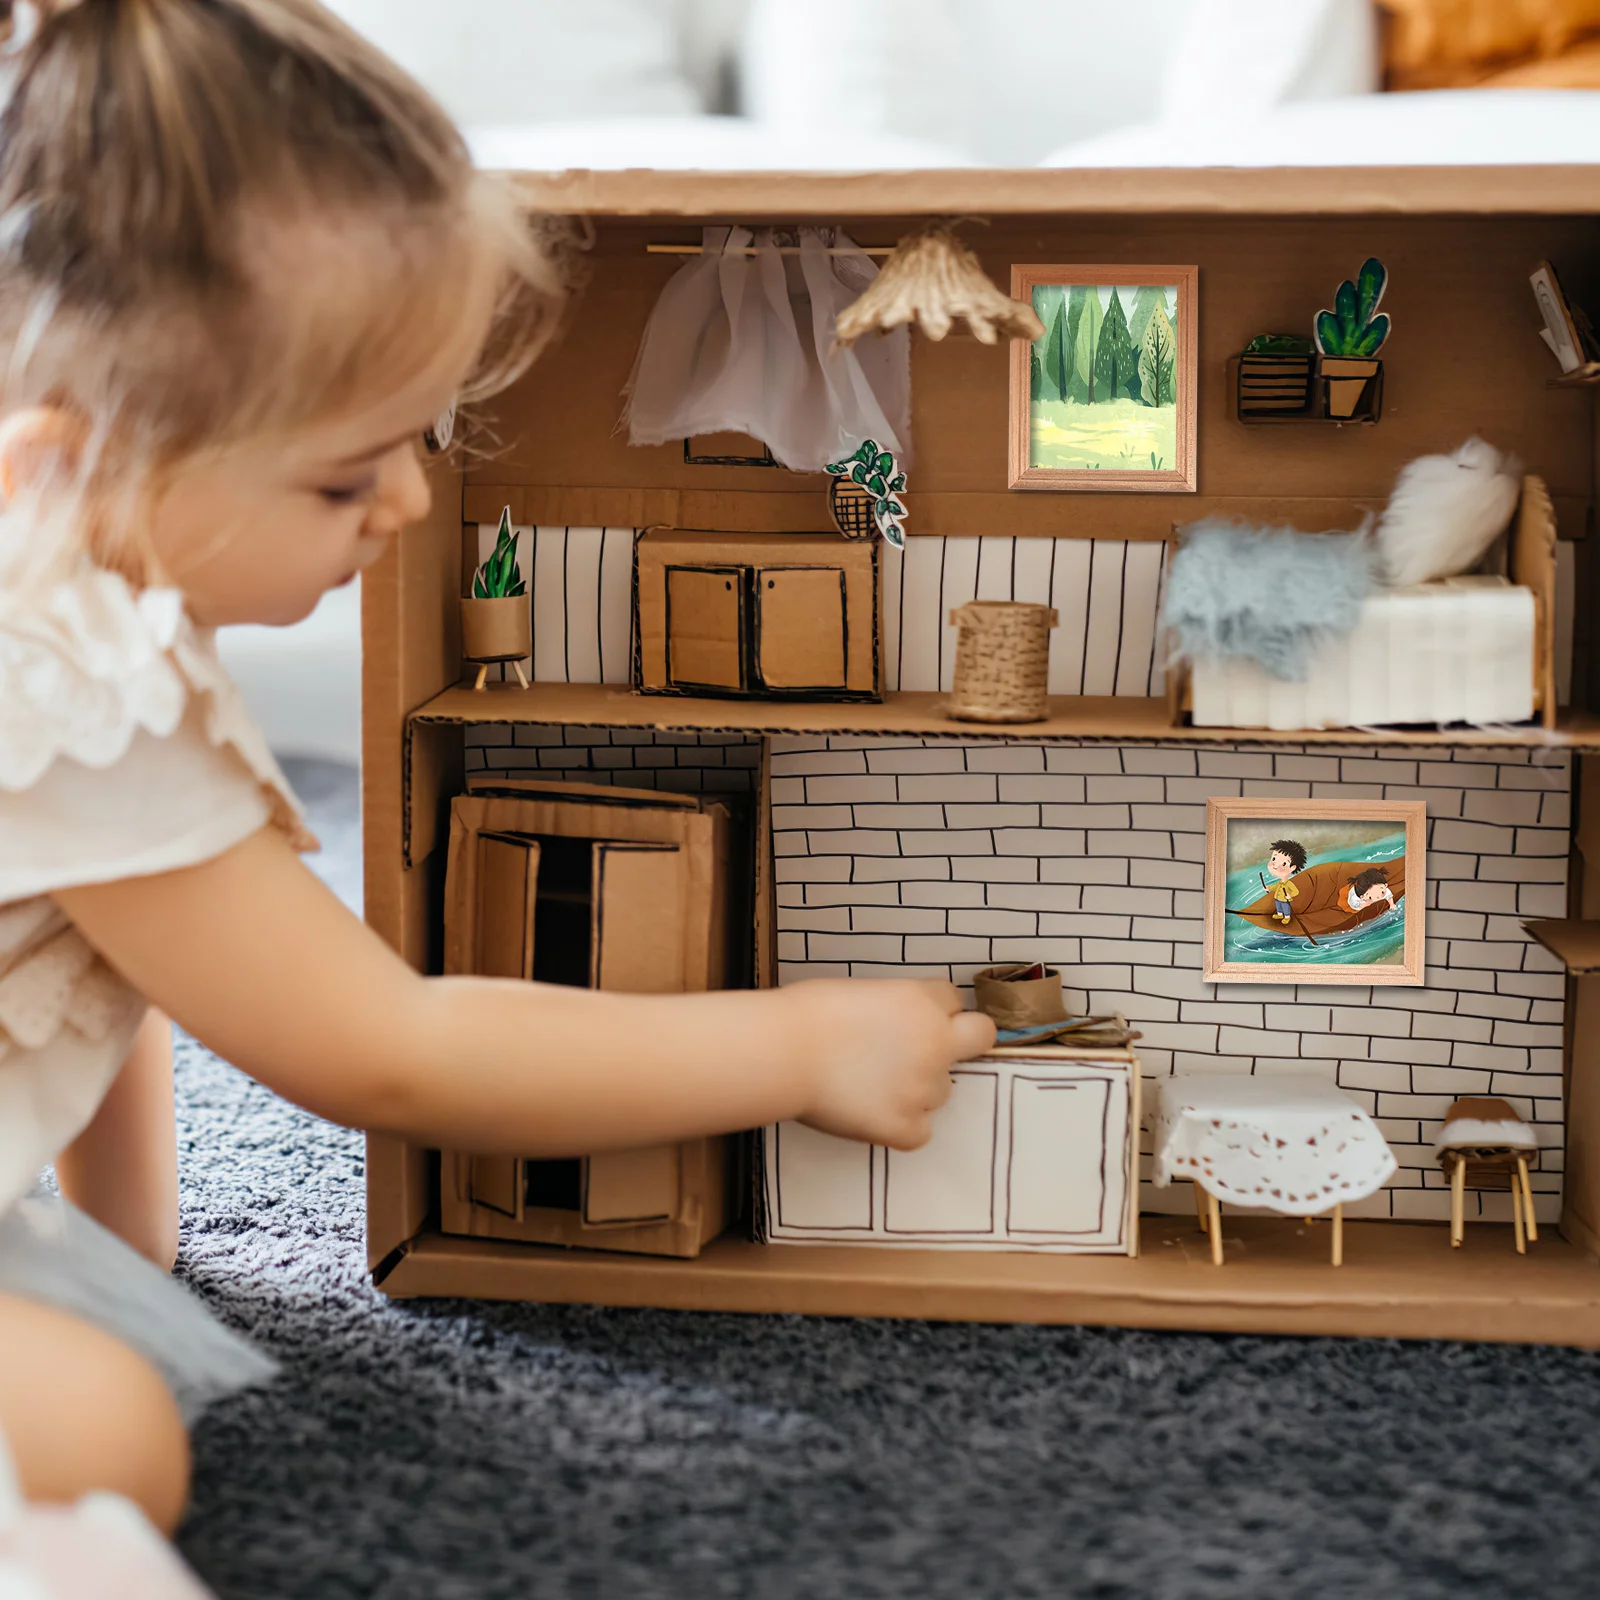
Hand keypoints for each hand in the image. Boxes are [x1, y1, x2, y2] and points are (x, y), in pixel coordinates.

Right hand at [784, 979, 995, 1149]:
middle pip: (980, 1036)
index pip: (953, 1001)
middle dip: (966, 1040)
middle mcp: (935, 1043)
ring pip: (941, 1091)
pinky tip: (870, 1112)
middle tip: (933, 1050)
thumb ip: (897, 1008)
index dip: (932, 1011)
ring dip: (916, 1088)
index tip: (910, 1021)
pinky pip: (919, 1131)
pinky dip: (899, 1126)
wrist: (785, 1053)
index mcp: (923, 1002)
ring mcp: (924, 1088)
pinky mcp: (905, 1127)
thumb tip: (898, 1025)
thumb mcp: (863, 991)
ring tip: (869, 1084)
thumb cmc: (808, 1015)